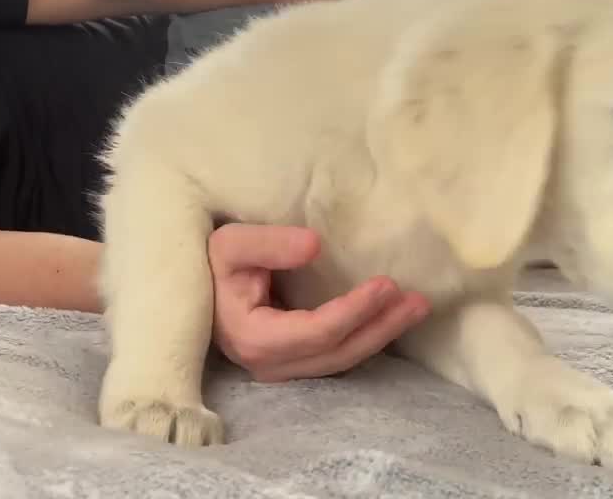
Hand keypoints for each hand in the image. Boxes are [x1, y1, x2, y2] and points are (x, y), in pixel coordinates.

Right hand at [206, 222, 429, 381]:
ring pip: (339, 360)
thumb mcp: (230, 244)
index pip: (318, 332)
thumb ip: (268, 243)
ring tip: (415, 309)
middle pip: (337, 353)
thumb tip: (315, 245)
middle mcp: (269, 364)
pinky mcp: (290, 362)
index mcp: (254, 339)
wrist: (194, 285)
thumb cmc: (209, 263)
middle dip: (381, 328)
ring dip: (380, 335)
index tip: (387, 284)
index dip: (356, 311)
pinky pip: (334, 356)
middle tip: (418, 301)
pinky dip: (363, 338)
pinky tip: (387, 319)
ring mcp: (280, 368)